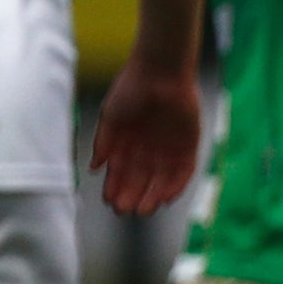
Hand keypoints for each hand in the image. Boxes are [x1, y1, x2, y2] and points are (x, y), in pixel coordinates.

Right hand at [90, 59, 201, 215]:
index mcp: (127, 142)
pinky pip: (183, 171)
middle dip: (132, 195)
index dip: (114, 186)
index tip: (109, 201)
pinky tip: (165, 198)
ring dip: (151, 195)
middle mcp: (147, 148)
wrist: (160, 73)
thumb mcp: (110, 116)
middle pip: (140, 178)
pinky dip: (175, 185)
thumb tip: (93, 167)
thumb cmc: (130, 90)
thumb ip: (103, 143)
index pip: (120, 171)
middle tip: (124, 211)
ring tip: (143, 209)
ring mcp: (168, 148)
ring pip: (160, 179)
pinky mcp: (188, 146)